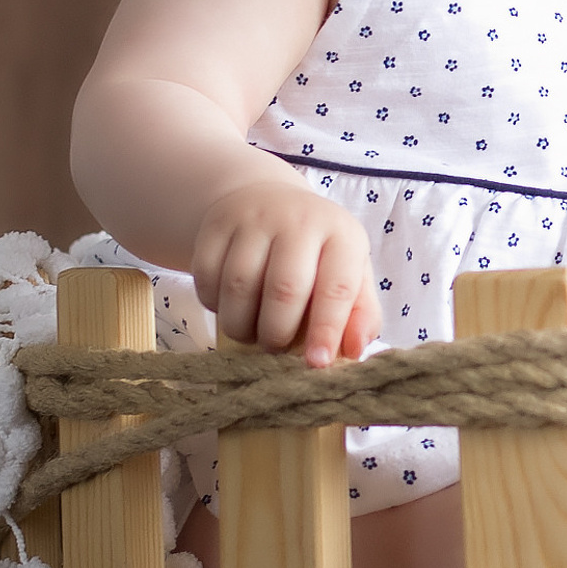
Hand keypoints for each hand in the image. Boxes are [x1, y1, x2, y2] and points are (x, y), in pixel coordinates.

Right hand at [192, 181, 378, 365]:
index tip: (316, 363)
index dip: (326, 330)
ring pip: (239, 286)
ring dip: (241, 325)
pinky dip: (214, 305)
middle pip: (284, 289)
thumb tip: (354, 351)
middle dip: (277, 333)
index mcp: (341, 234)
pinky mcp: (216, 224)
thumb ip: (360, 314)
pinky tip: (229, 308)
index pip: (336, 288)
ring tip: (250, 335)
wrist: (269, 204)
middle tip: (275, 349)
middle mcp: (299, 220)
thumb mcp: (351, 273)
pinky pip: (206, 277)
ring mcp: (254, 218)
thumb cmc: (317, 253)